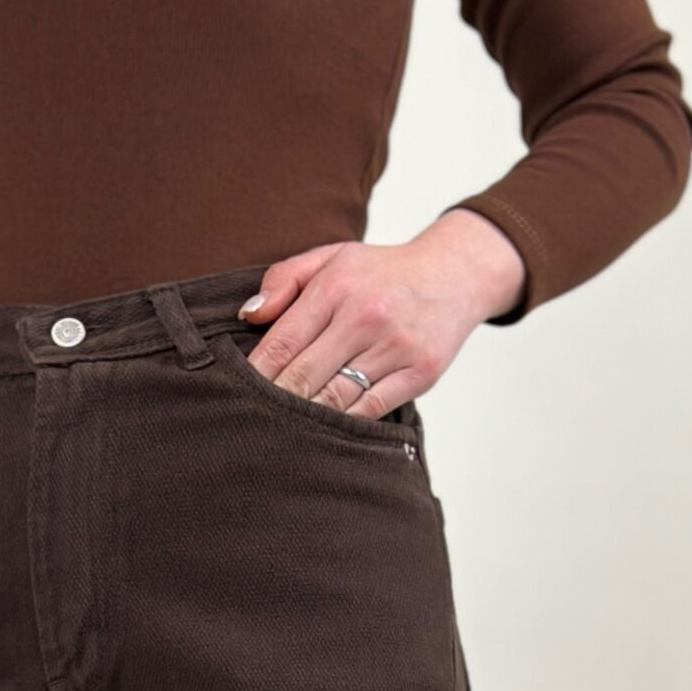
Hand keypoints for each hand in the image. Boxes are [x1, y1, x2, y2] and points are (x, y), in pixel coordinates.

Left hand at [238, 211, 526, 418]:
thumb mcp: (332, 258)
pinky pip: (371, 409)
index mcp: (338, 286)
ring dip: (305, 418)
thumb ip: (284, 279)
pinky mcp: (420, 372)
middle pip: (303, 376)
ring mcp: (396, 346)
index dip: (255, 374)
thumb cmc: (381, 273)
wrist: (454, 274)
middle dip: (274, 402)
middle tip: (252, 421)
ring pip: (335, 398)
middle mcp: (366, 316)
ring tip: (281, 432)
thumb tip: (248, 315)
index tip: (237, 393)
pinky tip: (323, 430)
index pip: (282, 341)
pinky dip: (343, 423)